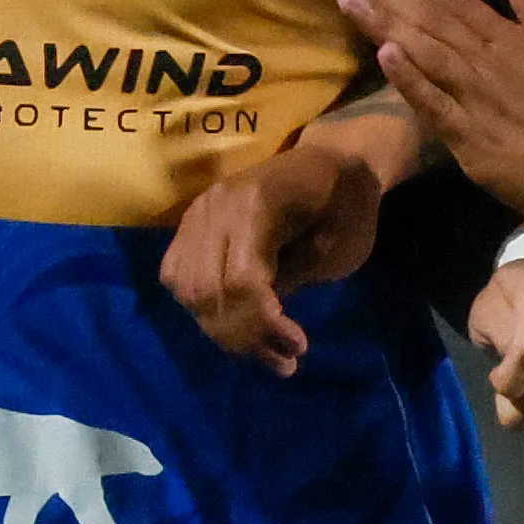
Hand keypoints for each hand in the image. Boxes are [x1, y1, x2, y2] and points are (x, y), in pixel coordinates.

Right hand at [161, 134, 386, 373]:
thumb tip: (257, 324)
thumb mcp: (336, 249)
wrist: (334, 162)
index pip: (239, 281)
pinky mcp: (192, 223)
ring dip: (219, 328)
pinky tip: (233, 321)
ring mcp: (199, 212)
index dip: (262, 324)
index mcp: (257, 204)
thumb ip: (291, 281)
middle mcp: (217, 206)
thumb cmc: (346, 206)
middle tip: (283, 361)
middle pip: (205, 290)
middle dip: (241, 336)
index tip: (297, 347)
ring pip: (185, 288)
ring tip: (260, 348)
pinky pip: (177, 274)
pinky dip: (199, 306)